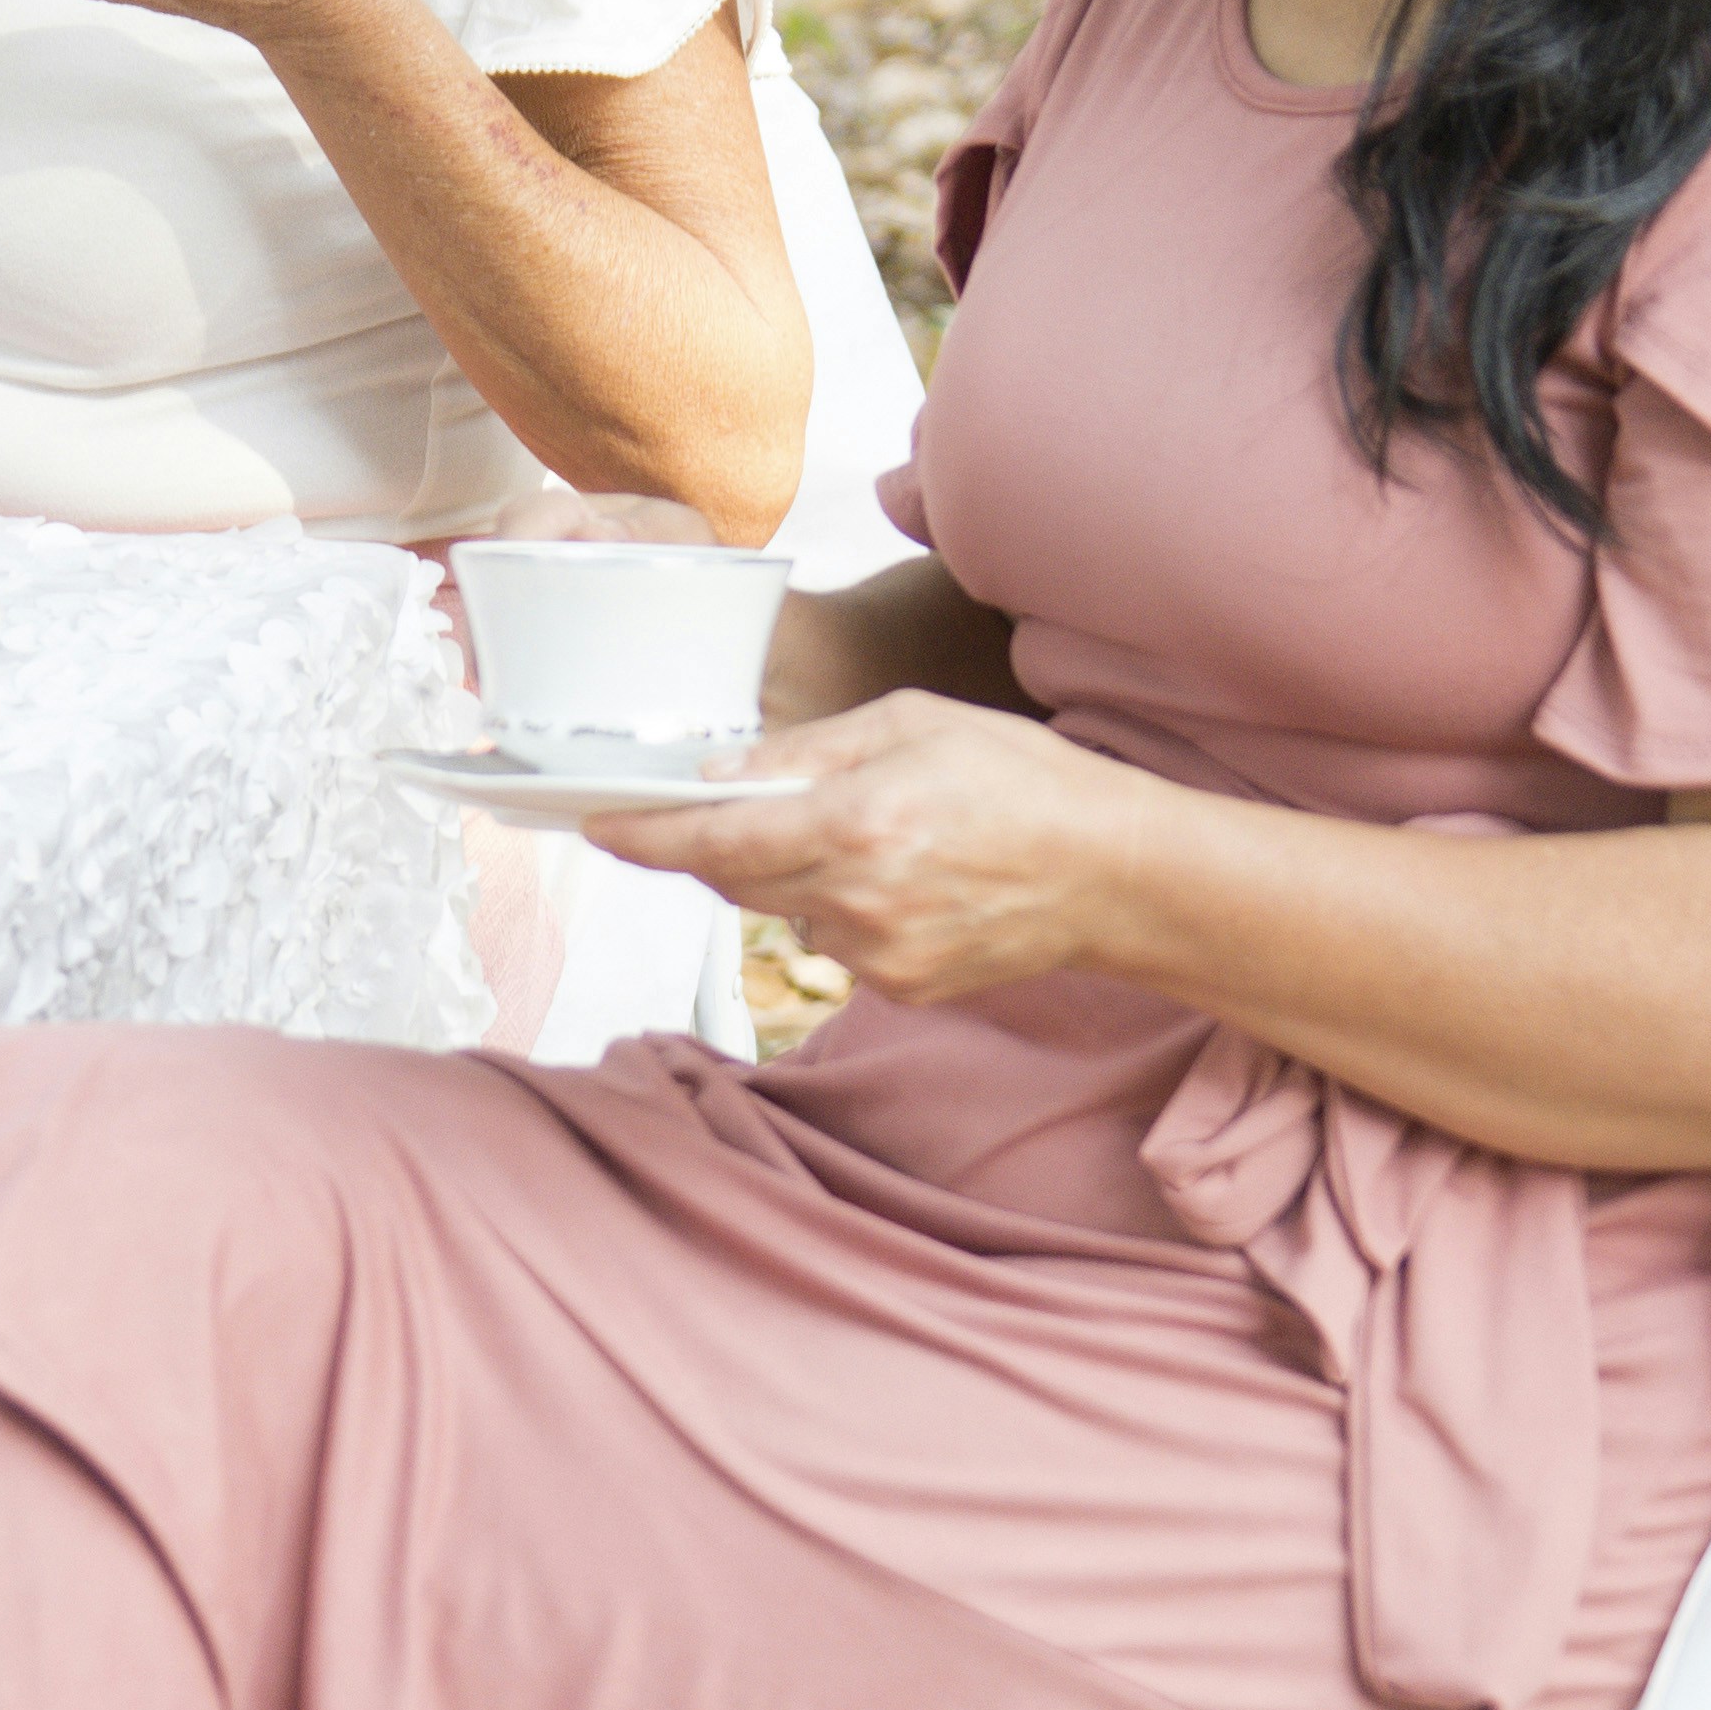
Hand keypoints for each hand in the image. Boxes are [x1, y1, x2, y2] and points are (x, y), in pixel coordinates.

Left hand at [585, 690, 1152, 1003]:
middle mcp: (857, 900)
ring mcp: (877, 954)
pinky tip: (899, 876)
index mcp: (857, 823)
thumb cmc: (1022, 781)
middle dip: (715, 841)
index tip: (597, 824)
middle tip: (723, 803)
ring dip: (789, 870)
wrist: (1113, 876)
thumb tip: (720, 775)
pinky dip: (838, 904)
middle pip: (734, 878)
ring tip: (861, 830)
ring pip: (783, 909)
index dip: (645, 835)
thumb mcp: (912, 723)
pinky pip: (832, 939)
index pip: (715, 840)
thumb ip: (806, 751)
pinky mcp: (899, 986)